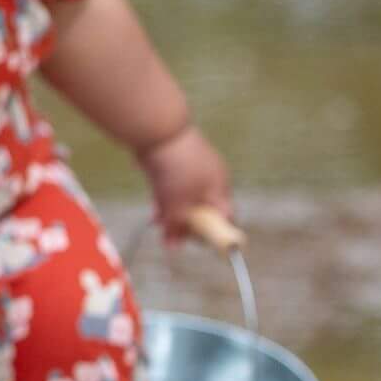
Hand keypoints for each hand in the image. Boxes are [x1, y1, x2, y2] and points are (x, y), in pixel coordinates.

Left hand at [139, 123, 231, 241]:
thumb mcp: (177, 204)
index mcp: (220, 188)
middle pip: (203, 211)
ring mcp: (192, 171)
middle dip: (187, 226)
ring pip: (185, 201)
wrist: (157, 131)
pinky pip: (173, 190)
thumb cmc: (175, 168)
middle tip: (171, 237)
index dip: (214, 233)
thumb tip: (173, 248)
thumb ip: (177, 226)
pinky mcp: (174, 166)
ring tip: (158, 225)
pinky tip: (155, 212)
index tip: (196, 242)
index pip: (226, 217)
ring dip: (172, 216)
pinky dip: (165, 202)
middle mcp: (210, 180)